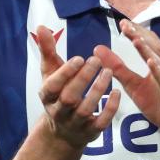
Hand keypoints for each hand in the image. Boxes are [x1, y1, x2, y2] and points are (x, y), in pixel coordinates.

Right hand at [34, 25, 120, 148]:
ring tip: (109, 71)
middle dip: (83, 79)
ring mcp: (75, 124)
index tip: (79, 58)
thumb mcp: (50, 73)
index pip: (53, 86)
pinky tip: (118, 92)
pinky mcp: (90, 133)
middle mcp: (59, 112)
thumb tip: (41, 26)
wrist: (63, 132)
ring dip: (98, 90)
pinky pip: (101, 123)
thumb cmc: (58, 93)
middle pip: (69, 97)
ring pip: (86, 109)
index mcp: (47, 96)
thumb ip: (48, 50)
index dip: (65, 73)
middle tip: (96, 61)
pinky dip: (110, 108)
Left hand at [94, 20, 159, 156]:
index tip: (122, 23)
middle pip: (156, 49)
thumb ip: (119, 69)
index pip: (150, 45)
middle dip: (141, 36)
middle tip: (126, 25)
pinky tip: (151, 63)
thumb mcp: (136, 87)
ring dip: (149, 50)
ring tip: (136, 39)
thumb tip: (99, 50)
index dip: (137, 33)